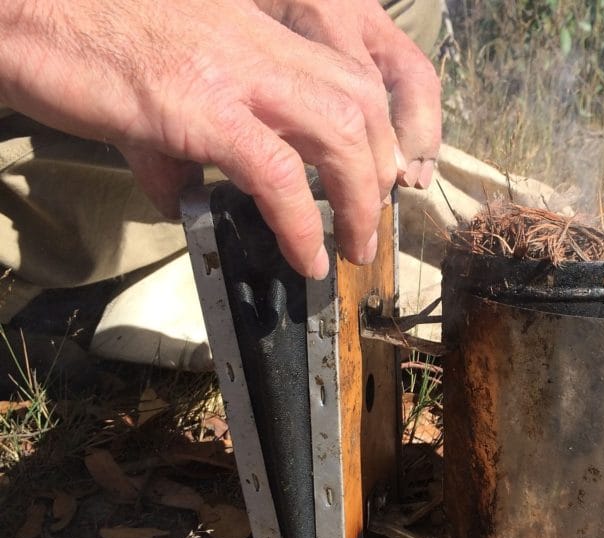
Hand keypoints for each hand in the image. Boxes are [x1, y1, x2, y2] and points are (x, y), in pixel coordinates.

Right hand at [0, 0, 440, 276]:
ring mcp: (233, 69)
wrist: (17, 10)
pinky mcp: (200, 106)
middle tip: (367, 225)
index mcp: (253, 33)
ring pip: (341, 130)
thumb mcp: (151, 93)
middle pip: (362, 102)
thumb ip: (178, 146)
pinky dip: (301, 224)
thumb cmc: (75, 42)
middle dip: (380, 170)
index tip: (368, 181)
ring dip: (359, 199)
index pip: (347, 74)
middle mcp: (257, 43)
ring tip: (351, 250)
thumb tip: (183, 198)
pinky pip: (277, 172)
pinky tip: (305, 259)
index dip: (374, 133)